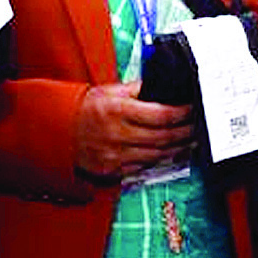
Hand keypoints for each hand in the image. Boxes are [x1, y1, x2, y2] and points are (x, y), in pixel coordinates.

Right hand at [74, 81, 194, 181]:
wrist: (58, 131)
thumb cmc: (86, 108)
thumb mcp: (109, 91)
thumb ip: (138, 89)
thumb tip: (164, 86)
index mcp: (117, 111)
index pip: (161, 115)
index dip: (182, 113)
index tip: (192, 108)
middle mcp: (117, 135)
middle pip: (163, 137)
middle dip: (186, 132)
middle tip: (199, 125)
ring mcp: (114, 156)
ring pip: (157, 155)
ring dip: (179, 148)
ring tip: (192, 140)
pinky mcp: (112, 171)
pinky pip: (143, 167)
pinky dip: (160, 160)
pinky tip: (171, 153)